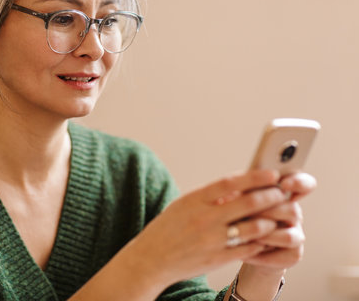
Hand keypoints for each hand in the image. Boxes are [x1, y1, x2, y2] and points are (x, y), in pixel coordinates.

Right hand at [129, 170, 287, 285]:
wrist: (151, 259)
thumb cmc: (166, 229)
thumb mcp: (183, 205)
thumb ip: (209, 197)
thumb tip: (237, 188)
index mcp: (195, 200)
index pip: (230, 183)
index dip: (254, 177)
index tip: (271, 173)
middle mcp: (205, 219)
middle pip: (247, 203)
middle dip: (270, 196)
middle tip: (281, 192)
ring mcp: (213, 240)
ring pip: (254, 227)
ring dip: (270, 220)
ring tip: (278, 215)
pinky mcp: (218, 259)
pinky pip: (248, 248)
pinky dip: (260, 241)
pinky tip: (266, 237)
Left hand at [243, 172, 315, 270]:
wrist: (239, 247)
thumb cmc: (237, 218)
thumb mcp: (237, 202)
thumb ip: (243, 193)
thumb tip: (235, 191)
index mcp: (283, 195)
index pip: (304, 184)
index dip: (299, 183)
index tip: (284, 183)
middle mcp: (293, 213)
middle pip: (292, 210)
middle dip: (269, 213)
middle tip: (247, 214)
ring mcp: (296, 234)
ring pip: (288, 236)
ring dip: (264, 236)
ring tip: (244, 235)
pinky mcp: (293, 254)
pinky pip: (281, 255)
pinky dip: (260, 254)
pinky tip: (243, 253)